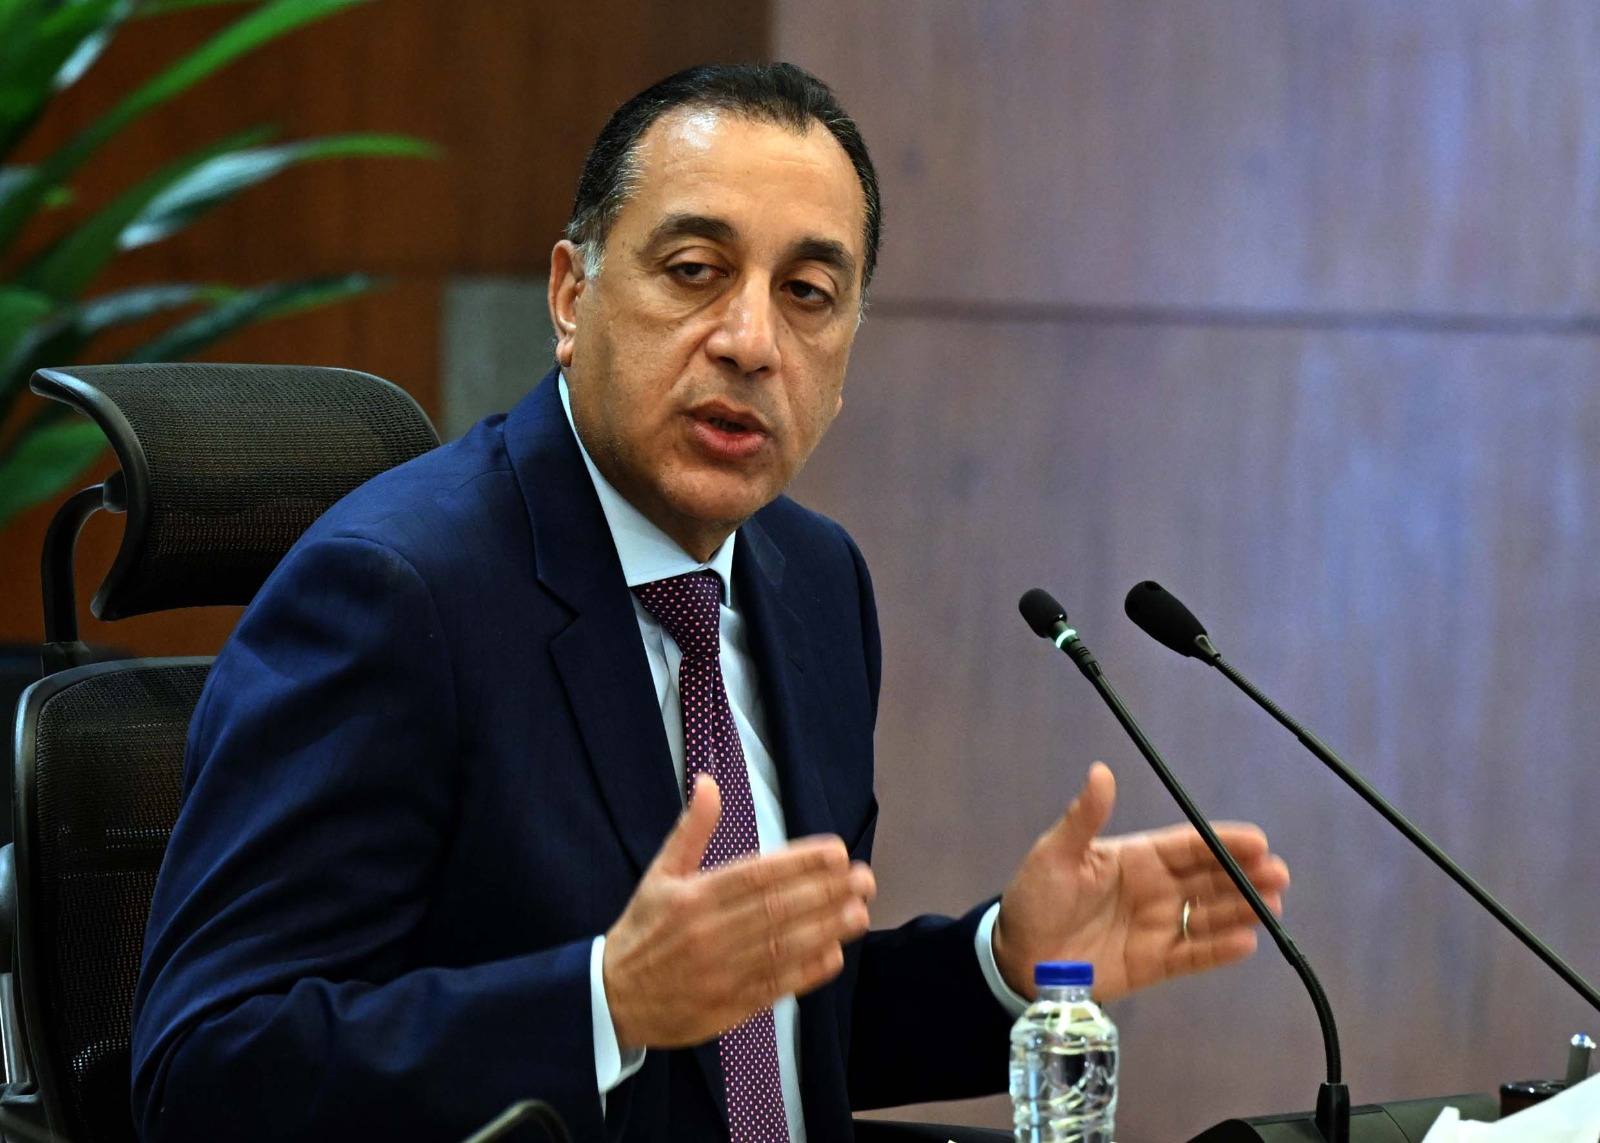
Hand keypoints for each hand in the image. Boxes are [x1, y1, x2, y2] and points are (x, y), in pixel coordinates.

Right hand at [602, 774, 876, 1050]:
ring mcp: (721, 974)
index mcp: (693, 898)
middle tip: (864, 879)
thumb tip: (708, 783)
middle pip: (778, 910)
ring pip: (782, 948)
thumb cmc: (643, 930)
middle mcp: (709, 934)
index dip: (801, 863)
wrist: (612, 1000)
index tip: (837, 852)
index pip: (756, 875)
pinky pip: (774, 987)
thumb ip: (690, 831)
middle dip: (827, 893)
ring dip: (826, 930)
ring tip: (860, 912)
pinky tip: (834, 955)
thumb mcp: (658, 875)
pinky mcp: (728, 1007)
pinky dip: (806, 972)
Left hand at [992, 762, 1289, 1001]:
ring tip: (1272, 906)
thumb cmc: (1036, 898)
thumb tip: (1100, 771)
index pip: (1189, 846)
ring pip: (1209, 915)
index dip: (1224, 843)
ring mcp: (1157, 927)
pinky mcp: (1154, 963)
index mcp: (1136, 858)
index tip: (1259, 840)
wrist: (1017, 955)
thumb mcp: (1056, 854)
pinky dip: (1219, 950)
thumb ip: (1083, 818)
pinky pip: (1193, 955)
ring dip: (1242, 910)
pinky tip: (1245, 943)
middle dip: (1246, 875)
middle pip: (1210, 880)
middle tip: (1279, 874)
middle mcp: (1155, 890)